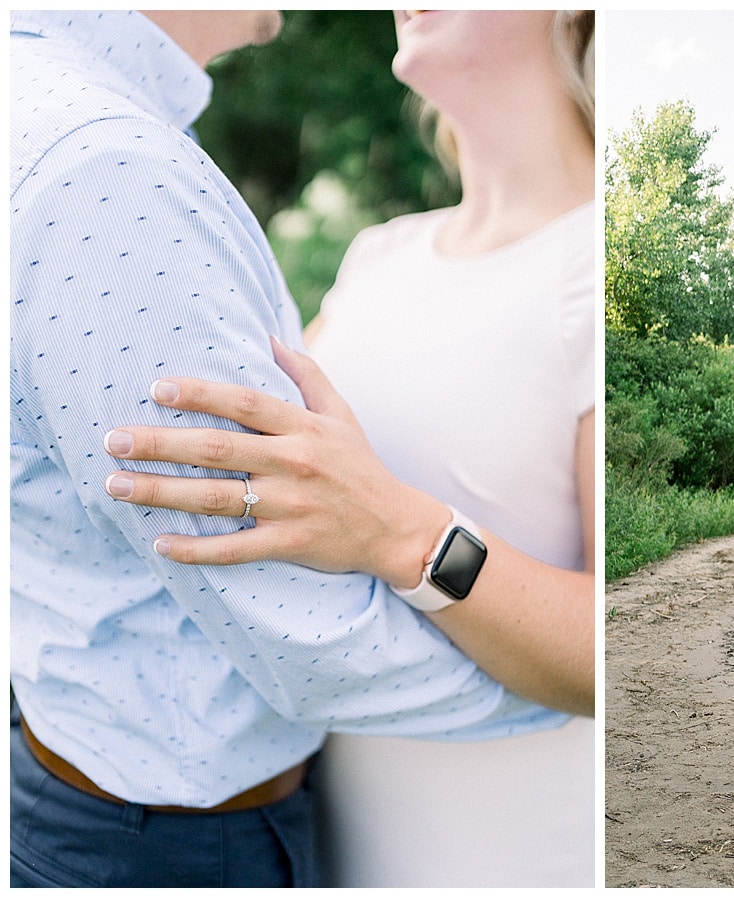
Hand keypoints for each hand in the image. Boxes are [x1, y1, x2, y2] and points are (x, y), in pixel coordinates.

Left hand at [103, 337, 443, 585]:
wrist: (395, 527)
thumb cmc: (361, 466)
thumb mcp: (342, 414)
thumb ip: (307, 375)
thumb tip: (270, 338)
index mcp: (304, 429)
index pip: (245, 403)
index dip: (200, 394)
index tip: (156, 388)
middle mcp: (295, 464)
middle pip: (218, 449)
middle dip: (161, 443)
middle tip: (114, 440)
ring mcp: (291, 506)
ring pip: (216, 498)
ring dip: (162, 492)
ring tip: (116, 485)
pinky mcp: (290, 543)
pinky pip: (236, 548)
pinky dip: (197, 549)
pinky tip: (160, 543)